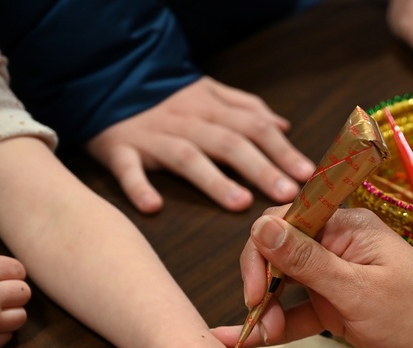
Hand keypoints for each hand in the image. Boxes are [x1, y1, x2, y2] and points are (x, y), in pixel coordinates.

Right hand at [85, 77, 316, 213]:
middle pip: (228, 142)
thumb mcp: (209, 92)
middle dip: (260, 168)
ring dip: (213, 180)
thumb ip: (246, 108)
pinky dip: (138, 186)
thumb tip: (283, 127)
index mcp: (211, 108)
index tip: (306, 174)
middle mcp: (187, 121)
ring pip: (187, 156)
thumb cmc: (167, 97)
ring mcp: (153, 136)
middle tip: (284, 194)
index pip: (254, 127)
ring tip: (239, 203)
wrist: (106, 76)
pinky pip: (128, 168)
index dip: (281, 150)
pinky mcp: (119, 149)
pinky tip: (152, 207)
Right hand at [217, 207, 412, 347]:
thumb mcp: (358, 292)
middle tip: (256, 316)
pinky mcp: (338, 307)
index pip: (286, 220)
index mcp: (348, 227)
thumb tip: (263, 227)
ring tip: (254, 336)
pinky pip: (298, 312)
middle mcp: (339, 246)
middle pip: (279, 251)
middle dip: (260, 282)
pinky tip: (251, 339)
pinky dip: (277, 326)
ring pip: (284, 284)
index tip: (254, 288)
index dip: (262, 251)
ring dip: (265, 307)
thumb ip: (308, 261)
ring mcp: (338, 278)